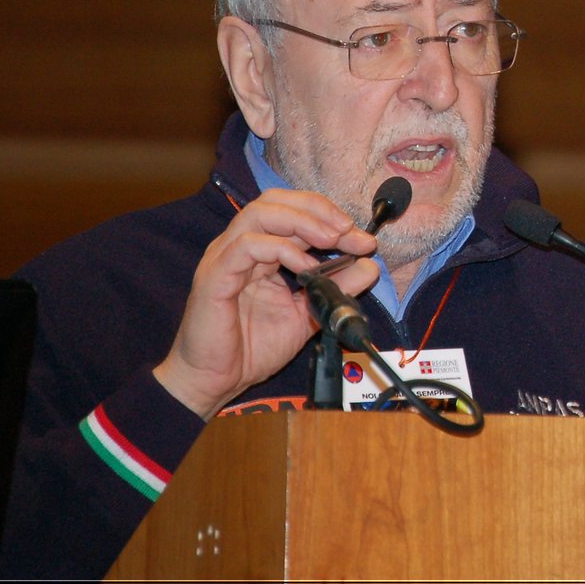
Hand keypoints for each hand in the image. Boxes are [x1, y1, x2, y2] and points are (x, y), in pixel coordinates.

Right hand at [153, 189, 379, 419]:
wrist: (216, 382)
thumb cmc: (253, 348)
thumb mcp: (307, 313)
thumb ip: (336, 288)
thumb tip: (369, 266)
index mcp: (260, 251)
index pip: (293, 212)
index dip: (329, 218)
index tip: (363, 240)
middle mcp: (240, 247)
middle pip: (275, 201)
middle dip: (318, 210)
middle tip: (349, 231)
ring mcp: (224, 258)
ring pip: (260, 213)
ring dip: (303, 221)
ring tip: (331, 239)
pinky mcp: (214, 276)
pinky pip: (247, 246)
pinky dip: (281, 248)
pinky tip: (305, 267)